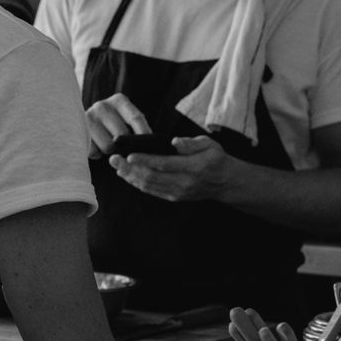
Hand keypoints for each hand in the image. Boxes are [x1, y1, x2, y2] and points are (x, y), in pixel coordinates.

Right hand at [84, 93, 152, 158]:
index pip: (136, 118)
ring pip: (108, 146)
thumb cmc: (113, 126)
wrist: (80, 125)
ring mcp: (88, 118)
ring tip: (107, 145)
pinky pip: (94, 152)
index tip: (148, 147)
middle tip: (122, 147)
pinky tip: (96, 146)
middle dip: (124, 146)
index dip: (144, 134)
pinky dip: (97, 154)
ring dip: (110, 151)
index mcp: (119, 100)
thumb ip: (138, 127)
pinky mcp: (78, 133)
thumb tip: (150, 142)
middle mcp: (102, 106)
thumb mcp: (126, 120)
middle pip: (122, 134)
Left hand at [108, 132, 231, 200]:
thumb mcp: (209, 144)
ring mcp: (178, 192)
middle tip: (114, 159)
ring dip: (130, 177)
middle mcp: (184, 182)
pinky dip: (137, 184)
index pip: (164, 164)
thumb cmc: (216, 159)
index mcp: (193, 167)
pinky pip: (152, 191)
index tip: (129, 156)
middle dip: (130, 169)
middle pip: (151, 177)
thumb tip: (174, 142)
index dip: (145, 161)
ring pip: (149, 186)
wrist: (225, 182)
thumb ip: (191, 143)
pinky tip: (128, 176)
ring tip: (117, 167)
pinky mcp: (174, 197)